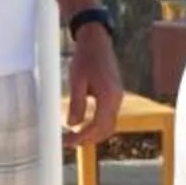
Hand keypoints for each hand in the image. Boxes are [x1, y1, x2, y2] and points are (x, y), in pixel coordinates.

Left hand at [63, 24, 121, 147]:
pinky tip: (83, 125)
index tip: (68, 142)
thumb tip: (72, 125)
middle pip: (106, 130)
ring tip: (74, 136)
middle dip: (89, 139)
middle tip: (69, 142)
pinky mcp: (114, 95)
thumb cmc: (85, 58)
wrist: (97, 41)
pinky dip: (97, 125)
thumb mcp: (77, 80)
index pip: (98, 126)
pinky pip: (108, 117)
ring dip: (93, 134)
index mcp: (109, 96)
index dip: (82, 137)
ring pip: (109, 125)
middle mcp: (117, 99)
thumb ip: (76, 104)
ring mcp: (117, 97)